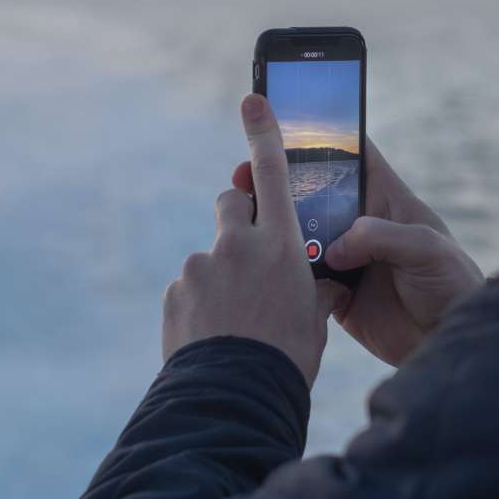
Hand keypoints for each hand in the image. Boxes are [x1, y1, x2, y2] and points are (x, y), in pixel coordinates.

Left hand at [162, 93, 345, 389]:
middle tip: (251, 251)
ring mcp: (200, 267)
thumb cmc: (287, 359)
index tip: (253, 99)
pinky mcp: (175, 292)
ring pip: (212, 256)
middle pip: (231, 203)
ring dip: (222, 276)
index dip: (263, 133)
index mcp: (281, 245)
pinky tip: (215, 336)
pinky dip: (202, 305)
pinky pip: (191, 288)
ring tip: (235, 322)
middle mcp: (237, 245)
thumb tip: (323, 285)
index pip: (271, 173)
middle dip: (239, 217)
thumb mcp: (315, 320)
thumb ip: (314, 290)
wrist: (233, 398)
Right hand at [232, 136, 483, 367]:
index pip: (355, 156)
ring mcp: (347, 259)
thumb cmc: (451, 284)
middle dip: (281, 181)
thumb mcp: (426, 248)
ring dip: (275, 226)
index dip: (324, 138)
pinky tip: (259, 264)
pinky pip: (303, 277)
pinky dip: (283, 271)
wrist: (448, 341)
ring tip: (243, 216)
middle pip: (316, 193)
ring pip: (302, 234)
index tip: (286, 124)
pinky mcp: (336, 294)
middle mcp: (362, 225)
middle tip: (245, 174)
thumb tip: (335, 249)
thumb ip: (382, 237)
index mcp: (388, 201)